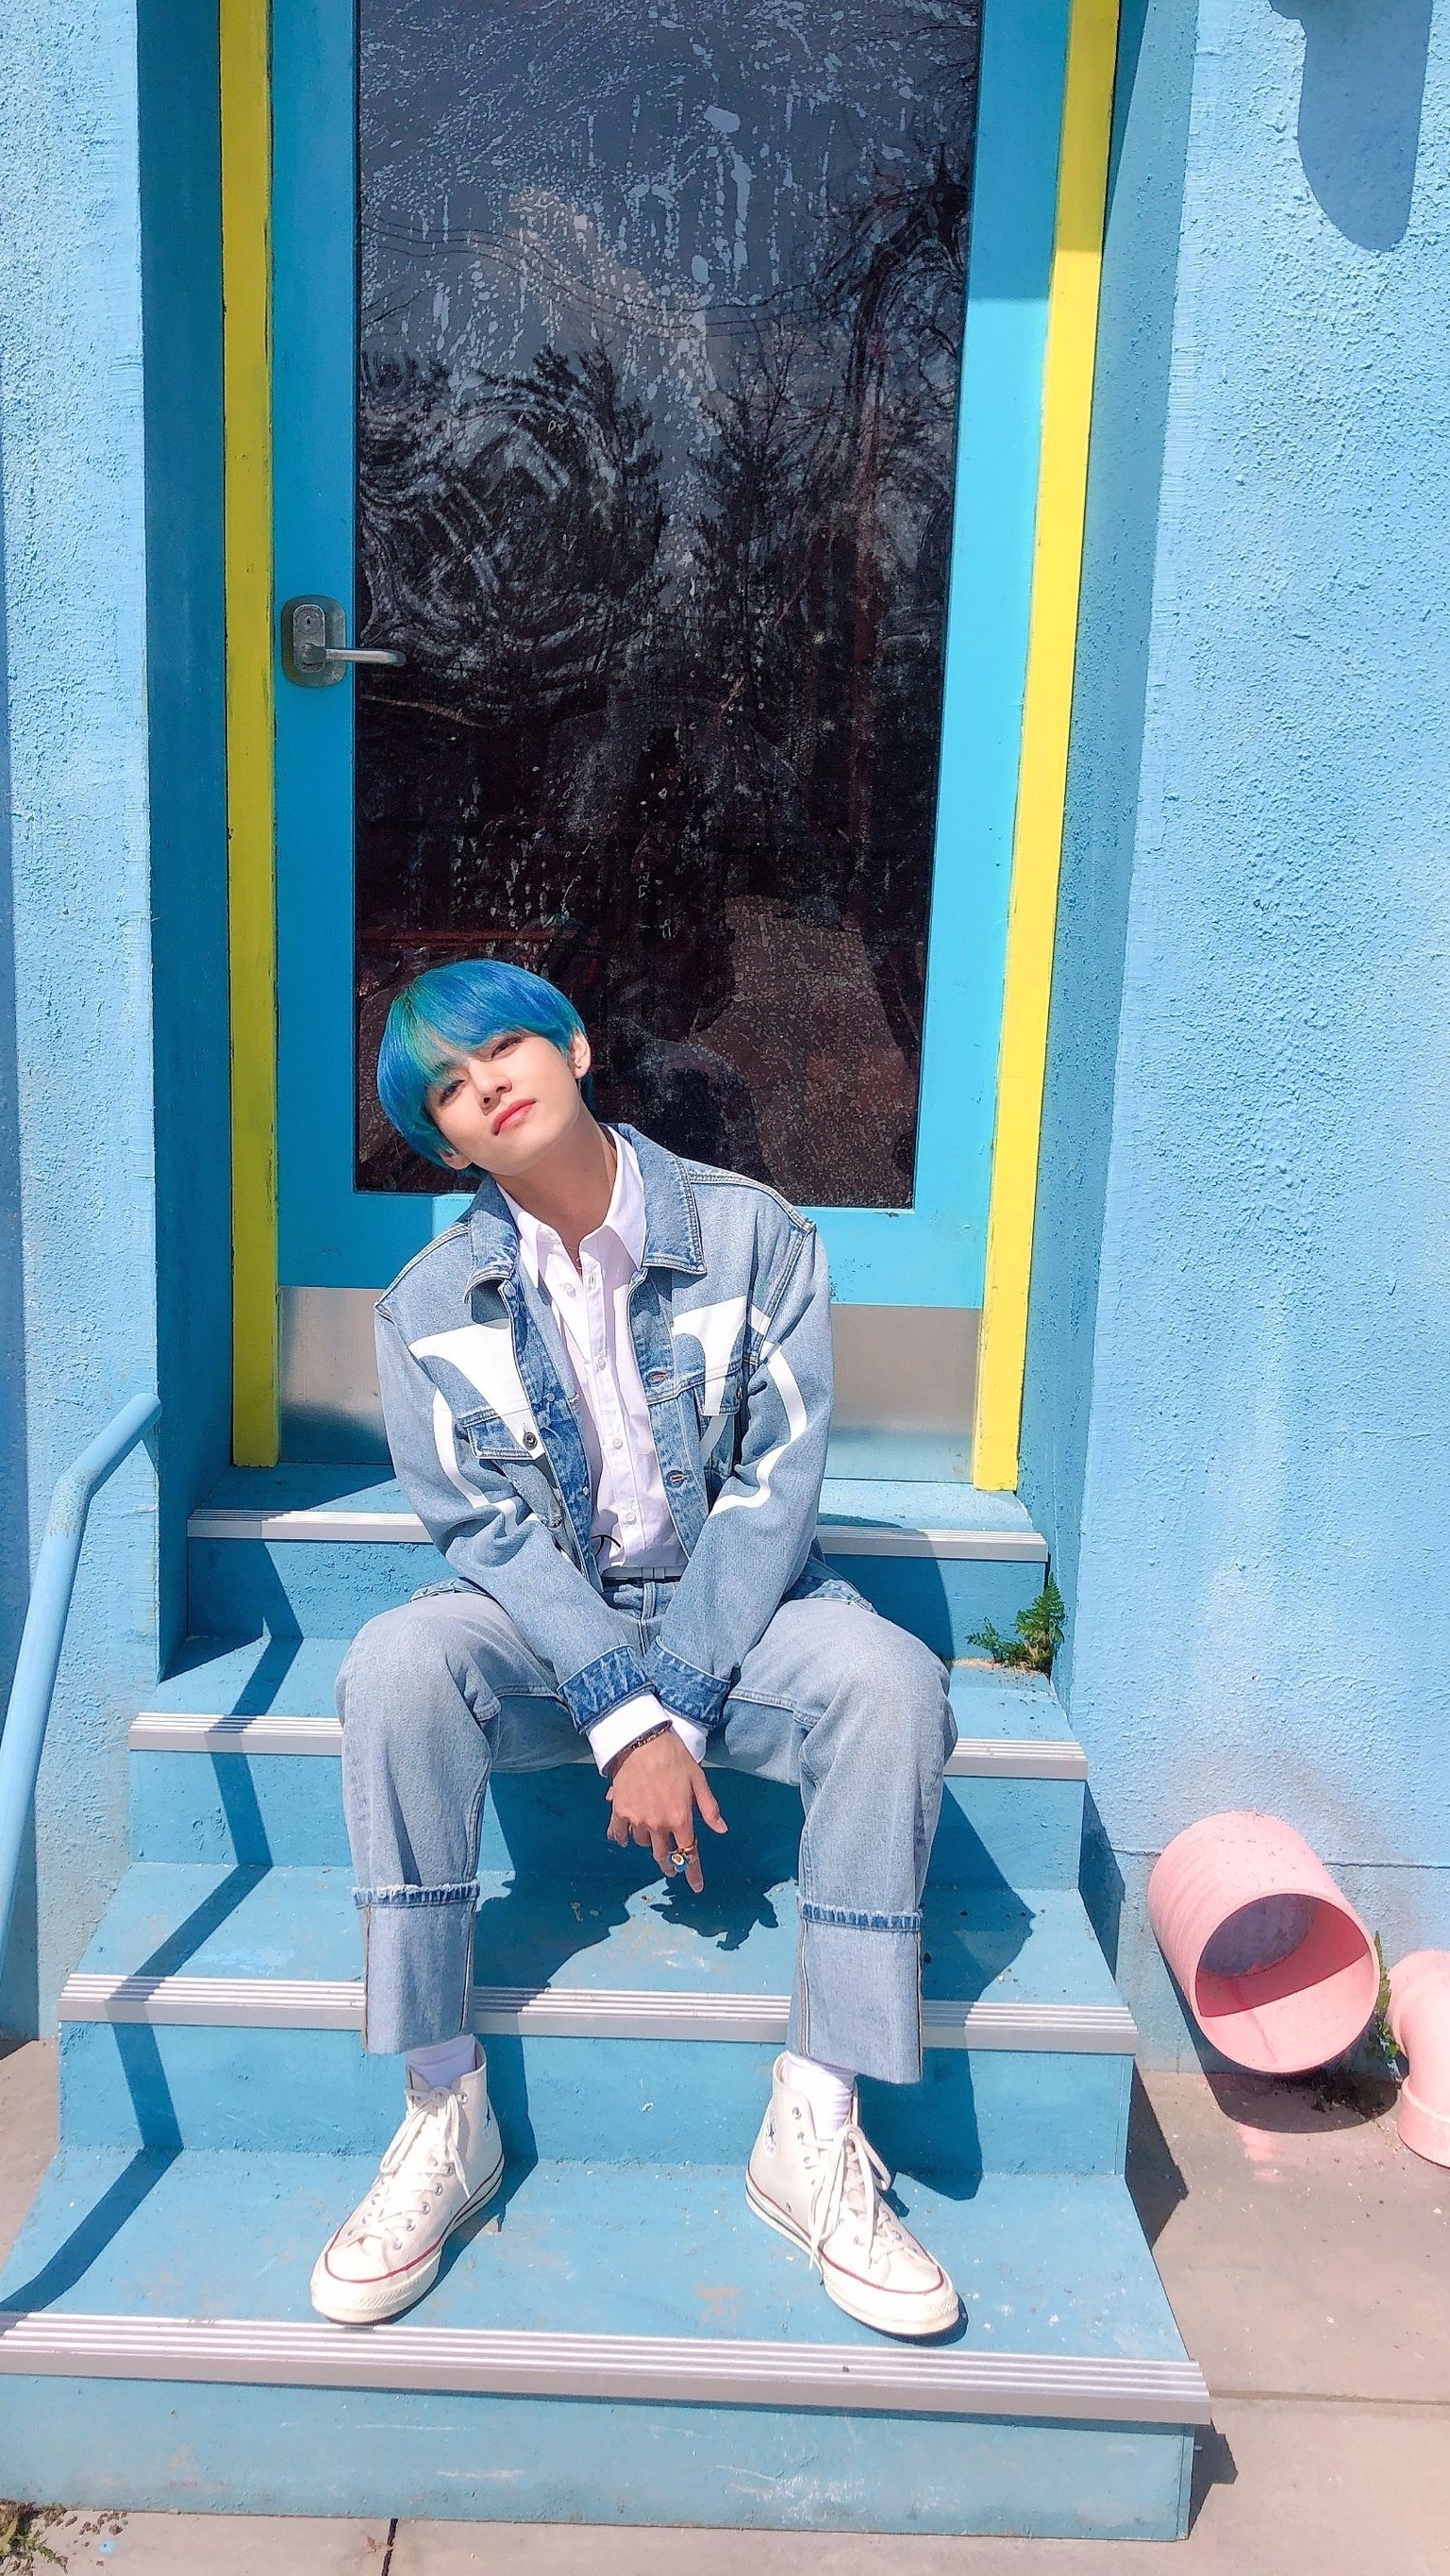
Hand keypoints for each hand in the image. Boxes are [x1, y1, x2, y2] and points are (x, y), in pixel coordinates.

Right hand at [605, 1729, 726, 1892]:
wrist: (642, 1741)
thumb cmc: (675, 1757)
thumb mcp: (699, 1780)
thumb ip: (709, 1808)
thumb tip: (721, 1830)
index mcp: (680, 1818)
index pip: (689, 1852)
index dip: (693, 1873)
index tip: (696, 1888)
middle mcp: (658, 1824)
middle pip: (664, 1855)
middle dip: (670, 1865)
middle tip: (672, 1868)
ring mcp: (637, 1820)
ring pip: (643, 1844)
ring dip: (649, 1844)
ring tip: (652, 1839)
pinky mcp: (620, 1811)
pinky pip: (619, 1834)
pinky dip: (621, 1839)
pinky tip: (623, 1839)